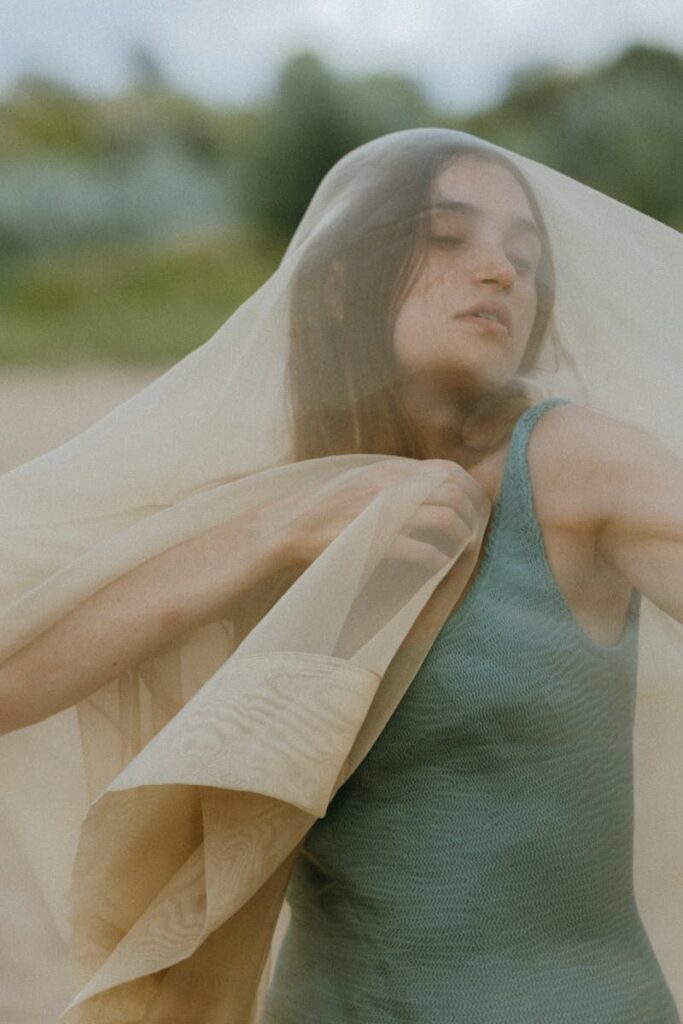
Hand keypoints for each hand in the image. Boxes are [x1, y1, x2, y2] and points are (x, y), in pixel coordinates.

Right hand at [276, 460, 489, 573]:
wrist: (291, 526)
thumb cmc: (327, 508)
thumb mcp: (363, 480)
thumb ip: (395, 480)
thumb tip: (429, 486)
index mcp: (390, 471)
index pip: (447, 469)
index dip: (469, 488)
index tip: (474, 507)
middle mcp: (392, 487)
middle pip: (454, 491)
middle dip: (472, 512)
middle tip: (474, 531)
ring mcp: (385, 513)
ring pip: (445, 518)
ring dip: (460, 536)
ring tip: (461, 548)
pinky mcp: (377, 542)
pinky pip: (423, 550)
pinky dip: (438, 559)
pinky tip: (439, 565)